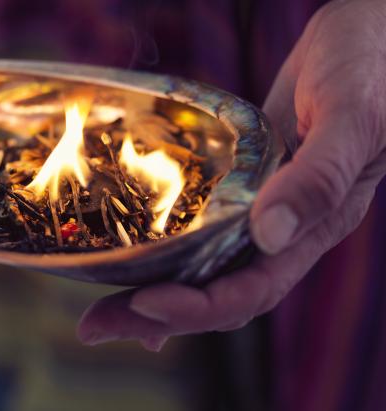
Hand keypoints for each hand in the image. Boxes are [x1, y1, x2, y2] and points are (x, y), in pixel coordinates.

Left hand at [77, 0, 385, 351]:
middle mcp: (284, 233)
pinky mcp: (238, 187)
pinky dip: (170, 259)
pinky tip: (138, 272)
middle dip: (157, 315)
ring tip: (101, 313)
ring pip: (205, 270)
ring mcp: (258, 211)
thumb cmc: (367, 69)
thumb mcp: (351, 118)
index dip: (199, 305)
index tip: (144, 303)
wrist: (360, 40)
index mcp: (315, 227)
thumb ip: (318, 175)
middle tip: (95, 326)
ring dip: (152, 293)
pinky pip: (202, 235)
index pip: (254, 288)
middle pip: (218, 294)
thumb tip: (271, 234)